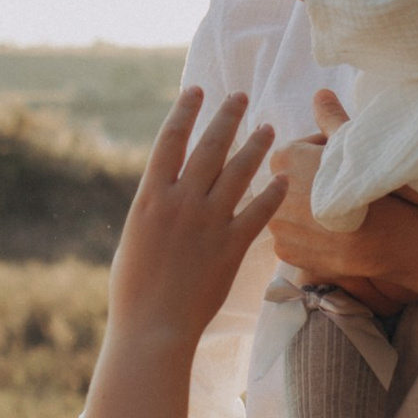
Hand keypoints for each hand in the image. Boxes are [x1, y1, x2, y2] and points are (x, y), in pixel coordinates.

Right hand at [108, 87, 285, 347]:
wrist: (153, 327)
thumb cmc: (134, 290)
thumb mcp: (135, 238)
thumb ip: (154, 210)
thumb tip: (164, 193)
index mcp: (150, 196)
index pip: (170, 139)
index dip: (185, 110)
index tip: (197, 90)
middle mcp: (181, 201)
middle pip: (209, 146)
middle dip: (226, 116)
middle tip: (241, 96)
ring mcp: (208, 222)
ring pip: (239, 172)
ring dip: (256, 146)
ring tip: (269, 127)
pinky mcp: (231, 246)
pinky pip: (258, 211)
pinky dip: (272, 192)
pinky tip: (284, 179)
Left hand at [272, 93, 417, 315]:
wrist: (388, 237)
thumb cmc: (373, 185)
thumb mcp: (353, 143)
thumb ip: (331, 117)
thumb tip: (320, 94)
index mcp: (284, 157)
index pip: (300, 151)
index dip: (324, 156)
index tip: (344, 165)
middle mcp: (271, 191)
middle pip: (292, 182)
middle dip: (311, 184)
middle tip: (341, 191)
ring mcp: (276, 225)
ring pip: (291, 212)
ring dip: (307, 211)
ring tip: (338, 215)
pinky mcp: (284, 251)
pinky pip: (294, 240)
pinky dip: (309, 239)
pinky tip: (332, 236)